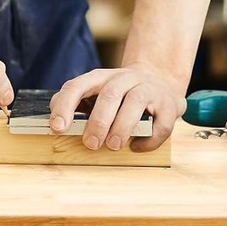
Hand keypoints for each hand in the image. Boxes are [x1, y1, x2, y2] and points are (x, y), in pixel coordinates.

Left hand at [49, 64, 186, 153]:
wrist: (159, 80)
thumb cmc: (120, 96)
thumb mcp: (96, 93)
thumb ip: (76, 104)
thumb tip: (57, 124)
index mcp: (102, 77)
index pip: (78, 85)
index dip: (66, 106)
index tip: (58, 128)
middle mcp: (126, 78)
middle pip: (110, 93)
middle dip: (98, 120)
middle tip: (91, 143)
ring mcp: (149, 89)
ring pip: (136, 101)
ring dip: (122, 125)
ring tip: (114, 145)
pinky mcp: (169, 104)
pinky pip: (161, 122)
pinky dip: (149, 139)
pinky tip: (137, 148)